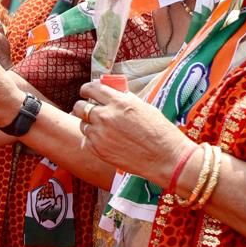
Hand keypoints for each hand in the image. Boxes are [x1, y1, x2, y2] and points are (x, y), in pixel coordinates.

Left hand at [71, 80, 189, 179]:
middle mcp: (106, 116)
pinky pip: (87, 140)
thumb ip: (125, 99)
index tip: (87, 93)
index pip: (91, 89)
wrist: (165, 157)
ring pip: (82, 124)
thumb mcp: (144, 107)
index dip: (86, 90)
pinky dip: (92, 139)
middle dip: (83, 106)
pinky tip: (104, 141)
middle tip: (89, 109)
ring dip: (89, 124)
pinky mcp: (98, 150)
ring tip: (101, 128)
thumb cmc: (159, 131)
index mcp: (118, 102)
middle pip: (80, 106)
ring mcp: (100, 134)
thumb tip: (114, 93)